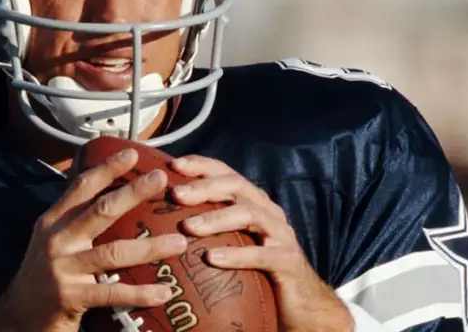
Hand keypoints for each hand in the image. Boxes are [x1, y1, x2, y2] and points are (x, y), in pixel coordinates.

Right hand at [0, 148, 188, 331]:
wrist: (16, 317)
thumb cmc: (42, 276)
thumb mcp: (51, 241)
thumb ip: (74, 220)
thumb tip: (111, 197)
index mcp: (53, 222)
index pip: (81, 187)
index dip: (107, 168)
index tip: (132, 152)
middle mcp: (57, 240)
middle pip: (101, 210)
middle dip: (133, 192)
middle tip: (160, 179)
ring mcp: (63, 268)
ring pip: (114, 252)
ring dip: (150, 247)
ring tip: (179, 243)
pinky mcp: (71, 296)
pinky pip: (112, 292)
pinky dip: (141, 293)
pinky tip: (164, 292)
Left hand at [170, 155, 352, 331]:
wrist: (300, 303)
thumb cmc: (259, 269)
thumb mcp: (234, 241)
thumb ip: (212, 225)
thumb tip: (167, 215)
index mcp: (254, 202)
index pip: (227, 173)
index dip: (202, 165)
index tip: (174, 165)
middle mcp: (269, 211)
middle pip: (237, 186)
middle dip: (205, 187)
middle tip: (176, 195)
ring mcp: (281, 234)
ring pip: (249, 215)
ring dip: (216, 218)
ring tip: (189, 227)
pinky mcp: (288, 261)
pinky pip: (261, 254)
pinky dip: (236, 254)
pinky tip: (212, 259)